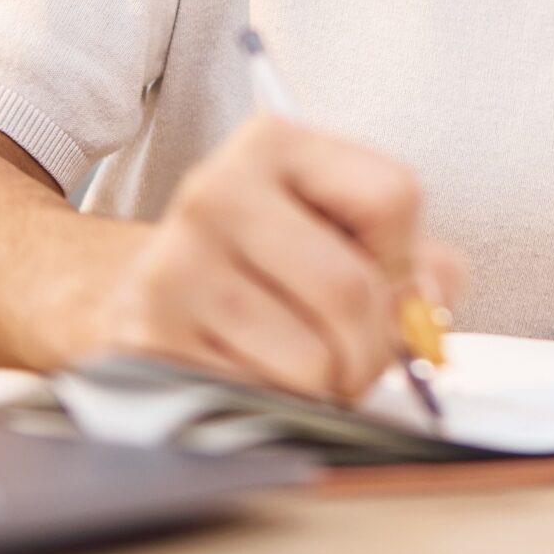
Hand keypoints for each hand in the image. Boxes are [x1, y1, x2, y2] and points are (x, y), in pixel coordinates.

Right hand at [84, 110, 468, 401]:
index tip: (384, 283)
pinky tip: (243, 377)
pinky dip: (269, 410)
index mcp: (274, 143)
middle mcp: (216, 191)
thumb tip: (435, 301)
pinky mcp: (145, 339)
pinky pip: (256, 400)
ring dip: (320, 389)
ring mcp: (173, 265)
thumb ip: (411, 262)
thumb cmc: (256, 267)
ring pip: (310, 362)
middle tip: (352, 362)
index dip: (405, 261)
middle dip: (370, 349)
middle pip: (351, 289)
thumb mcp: (334, 233)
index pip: (393, 194)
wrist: (118, 289)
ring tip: (291, 368)